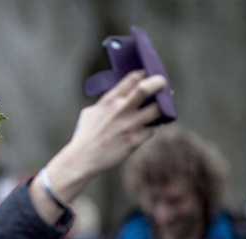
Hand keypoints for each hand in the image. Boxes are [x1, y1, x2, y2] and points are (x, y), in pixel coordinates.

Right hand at [29, 71, 166, 223]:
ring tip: (159, 109)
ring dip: (161, 108)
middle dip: (160, 83)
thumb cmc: (84, 135)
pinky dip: (149, 129)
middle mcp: (121, 109)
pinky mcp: (135, 140)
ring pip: (158, 109)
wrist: (82, 158)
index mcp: (110, 100)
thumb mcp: (91, 112)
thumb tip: (119, 98)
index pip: (134, 78)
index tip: (148, 76)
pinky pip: (151, 130)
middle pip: (149, 87)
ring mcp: (130, 125)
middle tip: (163, 86)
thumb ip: (107, 103)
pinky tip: (144, 130)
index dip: (145, 74)